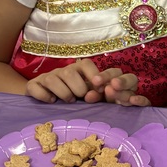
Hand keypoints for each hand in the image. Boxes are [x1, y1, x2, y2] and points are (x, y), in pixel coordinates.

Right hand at [24, 58, 150, 105]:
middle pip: (71, 71)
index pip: (87, 65)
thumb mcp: (96, 96)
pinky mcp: (34, 85)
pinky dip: (45, 96)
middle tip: (82, 99)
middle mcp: (65, 70)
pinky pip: (37, 87)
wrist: (45, 97)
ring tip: (68, 101)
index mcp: (80, 70)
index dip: (95, 75)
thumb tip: (131, 100)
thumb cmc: (77, 98)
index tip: (101, 87)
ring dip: (64, 93)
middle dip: (79, 88)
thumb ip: (111, 96)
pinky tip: (51, 102)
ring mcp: (49, 76)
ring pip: (55, 78)